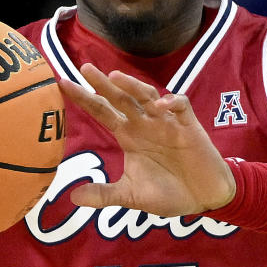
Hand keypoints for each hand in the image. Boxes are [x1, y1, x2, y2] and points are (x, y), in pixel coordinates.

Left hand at [59, 64, 235, 217]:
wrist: (204, 197)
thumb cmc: (169, 192)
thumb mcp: (132, 196)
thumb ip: (105, 195)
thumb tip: (73, 198)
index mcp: (129, 136)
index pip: (102, 112)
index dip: (84, 99)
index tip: (63, 84)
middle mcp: (145, 124)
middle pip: (121, 98)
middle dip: (103, 83)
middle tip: (85, 68)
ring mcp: (166, 122)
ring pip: (147, 96)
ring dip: (133, 86)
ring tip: (116, 78)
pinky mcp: (188, 126)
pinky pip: (180, 106)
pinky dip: (170, 103)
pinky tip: (159, 106)